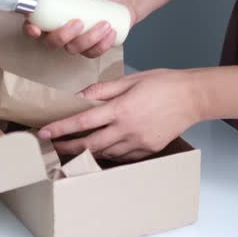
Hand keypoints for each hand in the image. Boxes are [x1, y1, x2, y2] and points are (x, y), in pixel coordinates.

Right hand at [24, 0, 136, 57]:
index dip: (30, 31)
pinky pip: (92, 53)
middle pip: (51, 43)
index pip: (33, 27)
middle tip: (78, 22)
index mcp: (52, 16)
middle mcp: (61, 32)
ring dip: (88, 39)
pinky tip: (111, 32)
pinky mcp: (91, 49)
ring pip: (74, 49)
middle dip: (62, 36)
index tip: (36, 28)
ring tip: (105, 23)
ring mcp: (76, 42)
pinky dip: (102, 44)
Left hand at [37, 69, 203, 161]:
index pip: (83, 121)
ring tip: (74, 147)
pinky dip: (108, 153)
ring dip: (87, 151)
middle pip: (89, 144)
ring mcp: (138, 143)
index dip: (61, 128)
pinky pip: (122, 157)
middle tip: (53, 147)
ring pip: (104, 153)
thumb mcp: (130, 80)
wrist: (193, 97)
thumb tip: (80, 96)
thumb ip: (103, 89)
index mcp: (121, 109)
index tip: (44, 133)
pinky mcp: (147, 150)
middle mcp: (127, 129)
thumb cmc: (163, 83)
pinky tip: (102, 148)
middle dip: (68, 147)